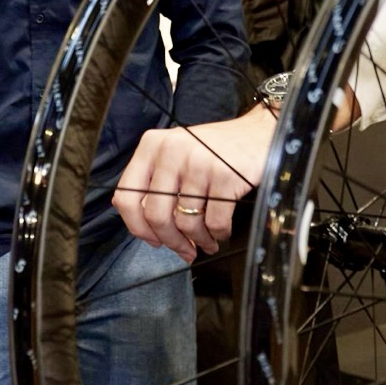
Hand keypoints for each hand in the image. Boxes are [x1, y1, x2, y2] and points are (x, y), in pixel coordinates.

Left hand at [113, 103, 275, 262]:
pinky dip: (218, 234)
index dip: (137, 226)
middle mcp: (171, 151)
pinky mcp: (224, 175)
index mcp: (152, 146)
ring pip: (186, 222)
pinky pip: (214, 222)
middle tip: (185, 251)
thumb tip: (137, 220)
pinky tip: (221, 232)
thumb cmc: (216, 149)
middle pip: (156, 215)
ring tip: (207, 242)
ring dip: (198, 240)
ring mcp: (198, 162)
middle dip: (171, 241)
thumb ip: (155, 181)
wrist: (259, 134)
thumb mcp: (177, 153)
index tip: (153, 239)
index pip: (126, 196)